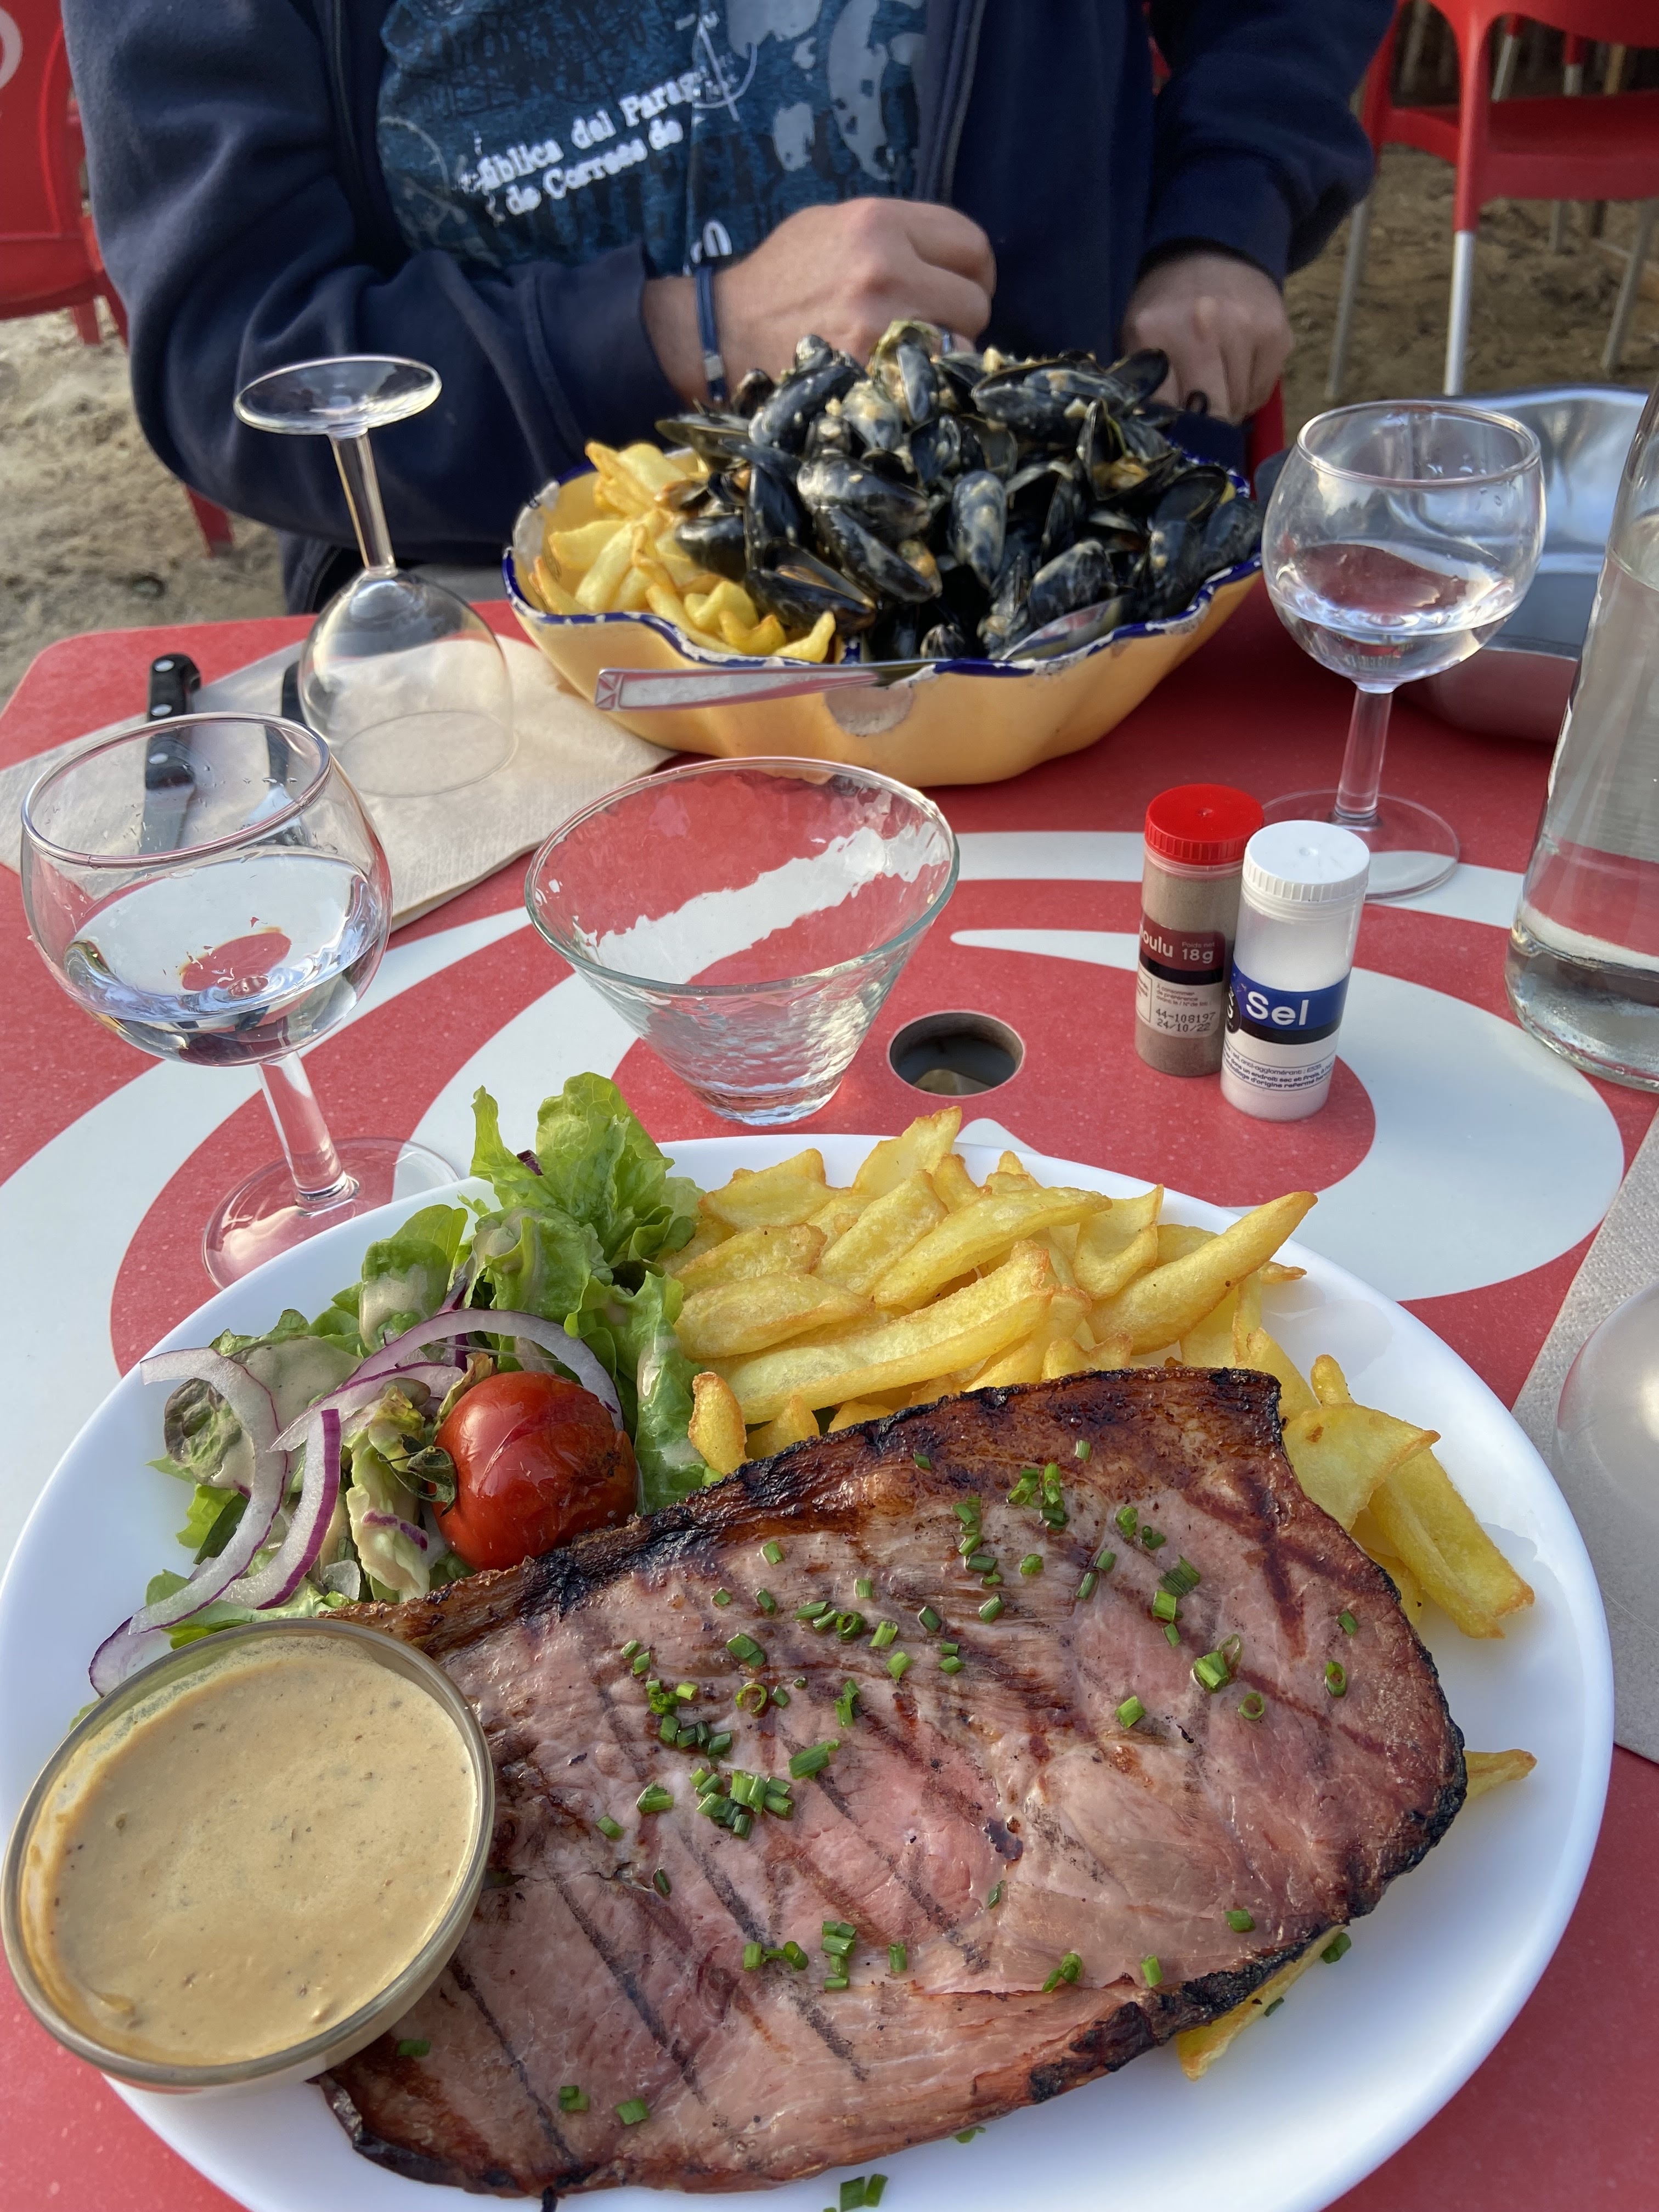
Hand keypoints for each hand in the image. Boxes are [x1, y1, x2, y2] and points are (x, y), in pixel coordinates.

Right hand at [643, 198, 995, 403]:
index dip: (974, 273)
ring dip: (945, 360)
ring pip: (960, 350)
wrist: (720, 334)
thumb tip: (947, 259)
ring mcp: (879, 329)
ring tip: (909, 359)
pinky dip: (924, 390)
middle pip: (974, 302)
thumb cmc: (779, 282)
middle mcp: (885, 269)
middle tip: (931, 332)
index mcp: (879, 223)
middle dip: (961, 320)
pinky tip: (898, 384)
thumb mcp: (831, 228)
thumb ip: (894, 236)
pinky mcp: (868, 378)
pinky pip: (931, 386)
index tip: (959, 291)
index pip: (971, 244)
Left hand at [1120, 252, 1290, 422]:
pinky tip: (1237, 373)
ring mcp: (1245, 330)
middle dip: (1205, 428)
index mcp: (1156, 332)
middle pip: (1210, 416)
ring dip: (1227, 409)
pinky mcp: (1277, 334)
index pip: (1165, 411)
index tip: (1172, 437)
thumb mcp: (1138, 336)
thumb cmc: (1168, 303)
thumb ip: (1144, 383)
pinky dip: (1249, 395)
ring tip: (1216, 386)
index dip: (1171, 432)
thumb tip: (1162, 440)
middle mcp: (1202, 329)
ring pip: (1238, 407)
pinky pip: (1263, 392)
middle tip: (1198, 418)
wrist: (1213, 249)